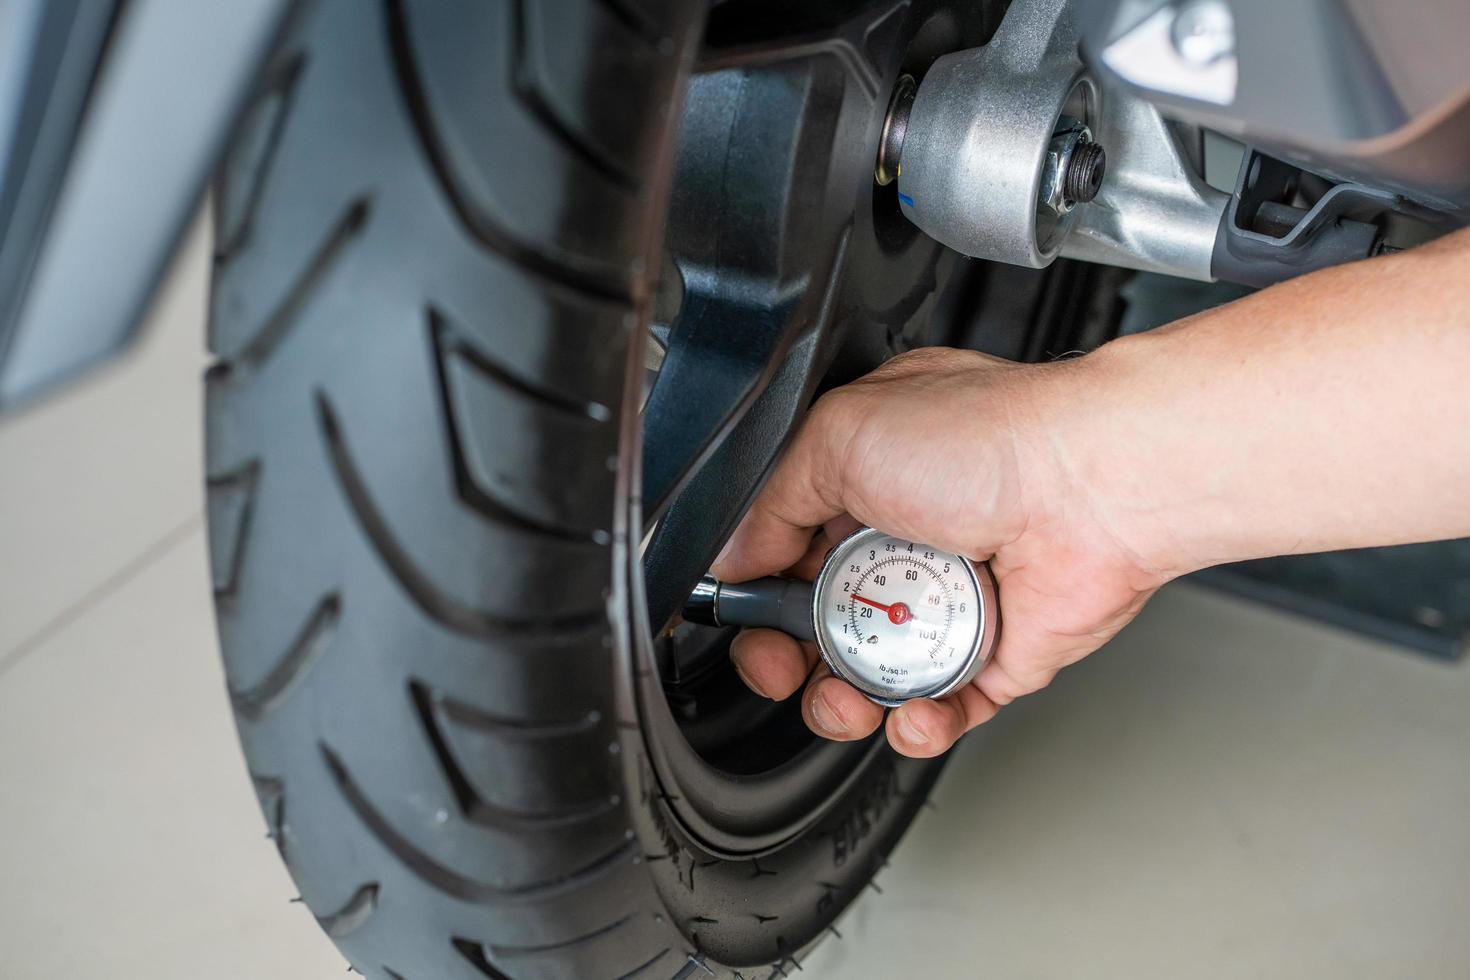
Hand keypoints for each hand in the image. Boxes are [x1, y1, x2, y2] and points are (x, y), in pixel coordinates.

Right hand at [712, 347, 1170, 757]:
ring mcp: (949, 601)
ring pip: (869, 678)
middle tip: (782, 670)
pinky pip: (941, 708)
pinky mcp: (995, 655)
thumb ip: (770, 501)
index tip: (743, 618)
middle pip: (816, 625)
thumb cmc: (986, 442)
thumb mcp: (838, 436)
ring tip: (846, 703)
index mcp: (862, 478)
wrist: (1094, 488)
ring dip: (842, 703)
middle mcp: (904, 539)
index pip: (784, 548)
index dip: (756, 592)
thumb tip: (733, 555)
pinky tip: (910, 715)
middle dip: (786, 660)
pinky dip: (919, 724)